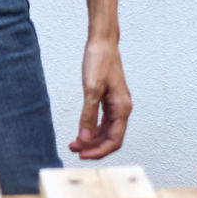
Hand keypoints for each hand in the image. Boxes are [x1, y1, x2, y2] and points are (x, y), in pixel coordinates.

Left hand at [69, 40, 131, 159]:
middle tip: (73, 149)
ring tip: (74, 143)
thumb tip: (84, 139)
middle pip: (111, 138)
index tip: (82, 155)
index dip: (99, 151)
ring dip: (91, 139)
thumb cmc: (99, 62)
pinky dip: (93, 128)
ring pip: (107, 131)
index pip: (114, 140)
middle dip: (93, 147)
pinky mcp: (110, 100)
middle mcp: (122, 109)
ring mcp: (117, 105)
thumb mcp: (91, 89)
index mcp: (122, 108)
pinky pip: (104, 121)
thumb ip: (88, 116)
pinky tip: (81, 131)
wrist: (102, 42)